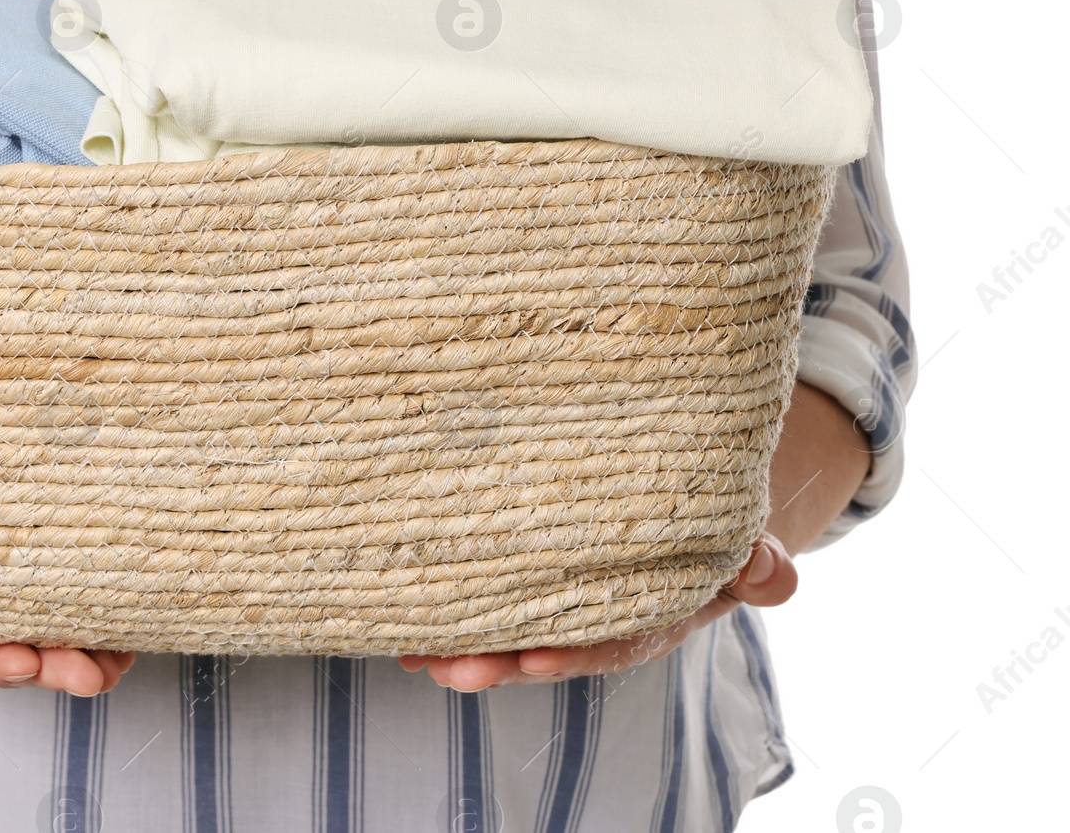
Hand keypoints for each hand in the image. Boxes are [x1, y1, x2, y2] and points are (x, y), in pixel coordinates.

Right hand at [0, 537, 135, 696]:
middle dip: (53, 670)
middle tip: (94, 671)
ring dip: (84, 655)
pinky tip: (125, 622)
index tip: (24, 662)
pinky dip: (90, 621)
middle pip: (8, 663)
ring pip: (39, 646)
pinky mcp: (16, 594)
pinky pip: (54, 613)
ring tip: (122, 657)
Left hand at [398, 533, 796, 692]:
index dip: (573, 653)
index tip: (533, 659)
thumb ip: (757, 565)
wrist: (686, 517)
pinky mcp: (532, 587)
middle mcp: (601, 622)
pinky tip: (409, 638)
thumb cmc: (711, 534)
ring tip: (420, 656)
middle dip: (500, 662)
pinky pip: (492, 608)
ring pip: (512, 634)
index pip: (612, 642)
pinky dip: (451, 623)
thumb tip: (776, 575)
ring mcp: (564, 609)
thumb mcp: (743, 549)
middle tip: (453, 668)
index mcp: (652, 617)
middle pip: (548, 647)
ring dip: (465, 648)